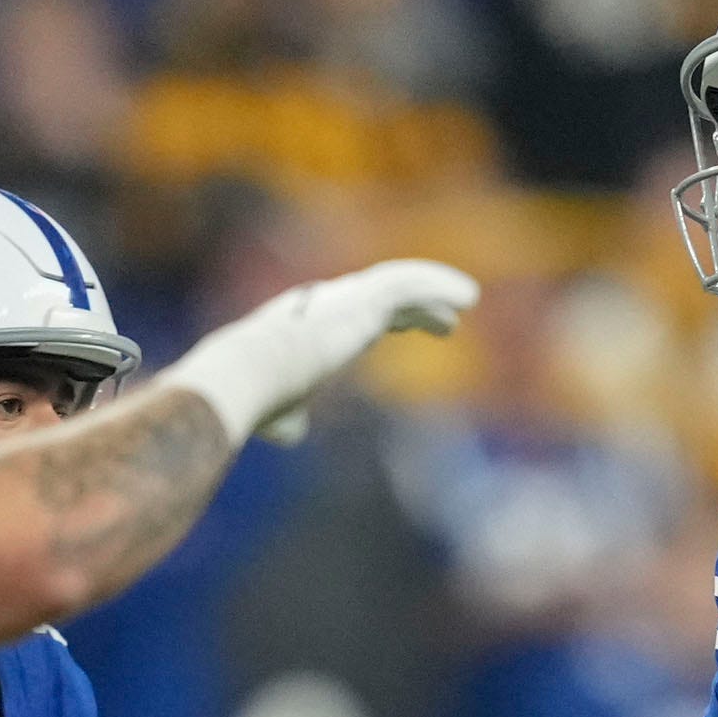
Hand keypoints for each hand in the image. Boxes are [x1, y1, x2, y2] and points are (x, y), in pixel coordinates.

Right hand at [210, 258, 479, 444]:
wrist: (249, 374)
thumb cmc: (258, 398)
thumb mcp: (277, 412)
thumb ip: (290, 418)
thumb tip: (293, 432)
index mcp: (307, 324)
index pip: (352, 316)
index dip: (382, 320)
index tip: (403, 327)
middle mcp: (327, 302)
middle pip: (381, 297)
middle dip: (413, 308)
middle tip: (442, 321)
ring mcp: (347, 296)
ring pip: (400, 285)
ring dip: (434, 294)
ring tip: (467, 300)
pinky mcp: (365, 297)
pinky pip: (412, 284)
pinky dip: (441, 285)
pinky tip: (467, 297)